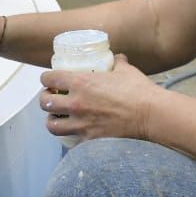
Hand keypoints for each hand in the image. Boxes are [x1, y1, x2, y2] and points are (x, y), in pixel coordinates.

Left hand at [38, 55, 157, 141]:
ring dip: (52, 120)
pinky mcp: (89, 139)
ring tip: (58, 117)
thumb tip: (117, 57)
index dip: (46, 78)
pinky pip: (70, 139)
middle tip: (52, 98)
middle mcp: (75, 103)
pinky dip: (70, 135)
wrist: (151, 115)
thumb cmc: (138, 90)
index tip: (50, 80)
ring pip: (51, 125)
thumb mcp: (125, 69)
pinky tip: (75, 131)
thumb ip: (117, 62)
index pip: (49, 78)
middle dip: (45, 99)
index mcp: (80, 82)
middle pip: (44, 103)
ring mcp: (81, 123)